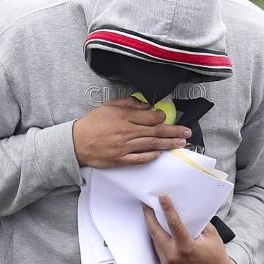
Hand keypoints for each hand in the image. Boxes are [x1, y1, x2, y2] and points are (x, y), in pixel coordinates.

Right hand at [73, 96, 191, 167]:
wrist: (76, 142)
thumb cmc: (92, 123)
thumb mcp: (109, 106)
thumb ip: (128, 104)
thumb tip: (146, 105)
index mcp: (124, 117)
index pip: (149, 117)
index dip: (162, 117)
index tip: (167, 117)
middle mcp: (126, 132)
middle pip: (155, 131)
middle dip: (174, 131)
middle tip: (187, 132)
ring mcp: (124, 147)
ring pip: (151, 145)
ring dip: (168, 144)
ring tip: (180, 143)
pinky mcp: (120, 160)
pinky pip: (139, 159)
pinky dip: (151, 156)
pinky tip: (160, 154)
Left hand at [143, 194, 237, 263]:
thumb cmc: (215, 254)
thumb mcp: (211, 235)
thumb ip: (197, 223)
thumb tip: (183, 210)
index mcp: (187, 247)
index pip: (174, 224)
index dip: (167, 209)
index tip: (161, 197)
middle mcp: (174, 257)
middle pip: (155, 232)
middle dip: (149, 216)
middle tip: (146, 204)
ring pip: (154, 241)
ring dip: (151, 227)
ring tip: (149, 214)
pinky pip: (157, 251)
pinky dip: (156, 239)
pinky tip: (156, 230)